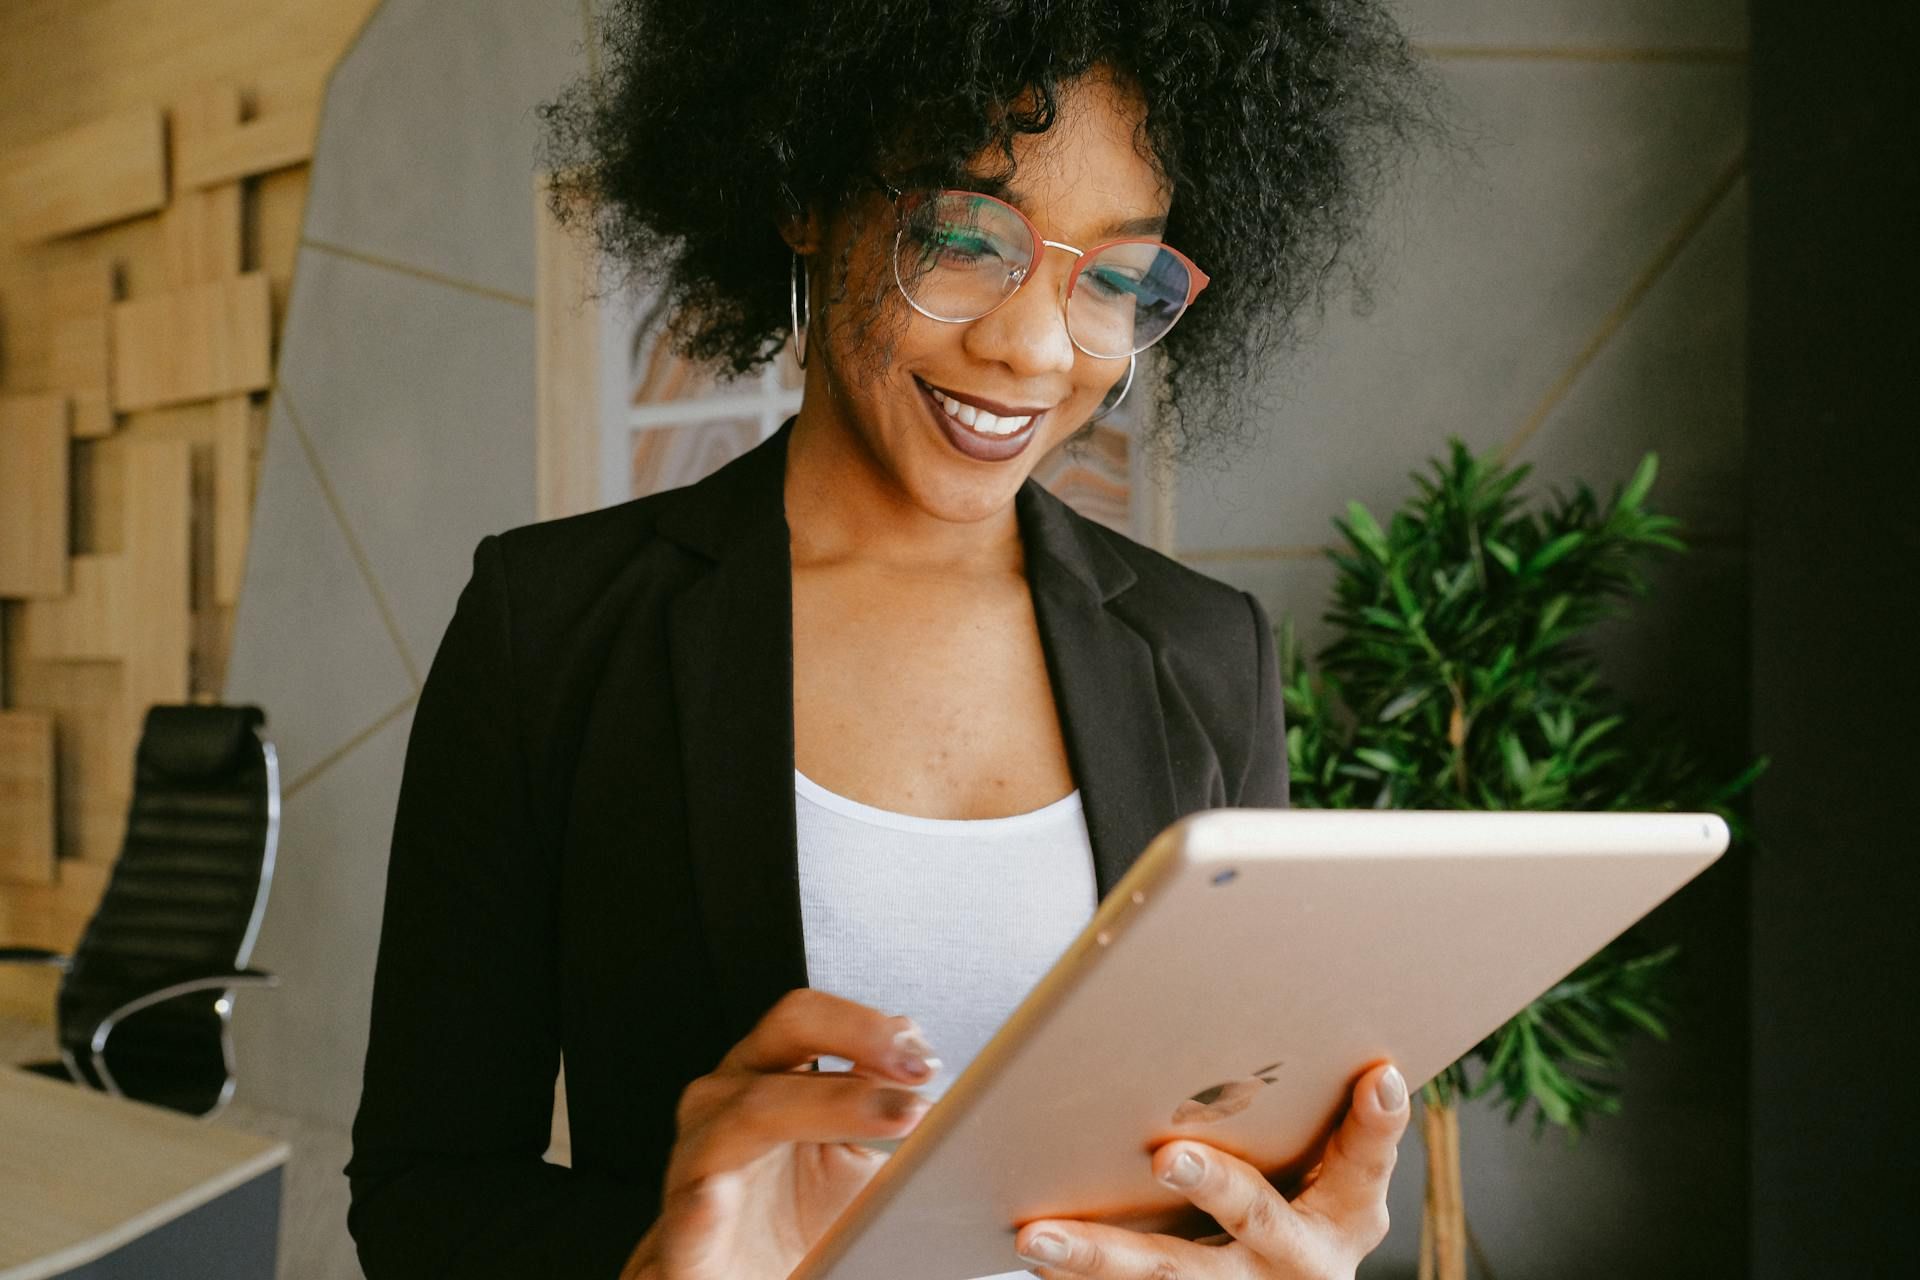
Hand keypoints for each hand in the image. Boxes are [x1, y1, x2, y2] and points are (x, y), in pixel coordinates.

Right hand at [620, 989, 940, 1279]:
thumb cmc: (807, 1221)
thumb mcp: (865, 1159)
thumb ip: (895, 1110)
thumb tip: (955, 1089)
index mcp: (771, 1073)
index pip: (813, 1019)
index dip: (870, 1027)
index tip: (925, 1059)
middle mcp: (730, 1101)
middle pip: (785, 1036)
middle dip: (856, 1041)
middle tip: (917, 1073)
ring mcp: (700, 1160)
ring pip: (748, 1113)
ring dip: (823, 1108)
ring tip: (890, 1119)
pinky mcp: (684, 1234)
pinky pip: (691, 1210)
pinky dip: (706, 1201)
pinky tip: (724, 1196)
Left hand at [1013, 1061, 1409, 1279]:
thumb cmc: (1304, 1204)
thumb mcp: (1332, 1174)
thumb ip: (1326, 1118)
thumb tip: (1331, 1033)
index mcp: (1348, 1214)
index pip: (1367, 1160)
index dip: (1377, 1122)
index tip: (1376, 1075)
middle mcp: (1301, 1258)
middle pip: (1254, 1215)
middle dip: (1212, 1184)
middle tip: (1167, 1154)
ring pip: (1169, 1275)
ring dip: (1100, 1255)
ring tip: (1039, 1234)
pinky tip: (1034, 1260)